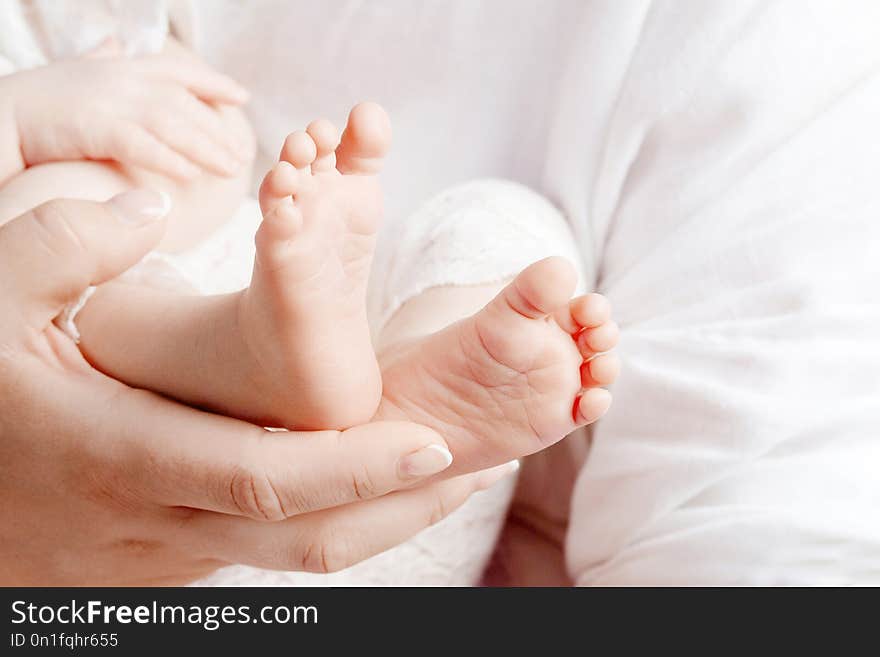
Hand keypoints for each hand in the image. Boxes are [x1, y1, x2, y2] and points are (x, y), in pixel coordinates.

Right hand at [0, 192, 513, 584]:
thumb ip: (62, 249)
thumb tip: (144, 206)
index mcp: (128, 455)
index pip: (266, 475)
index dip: (358, 468)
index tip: (437, 442)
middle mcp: (164, 521)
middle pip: (307, 537)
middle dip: (403, 510)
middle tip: (481, 468)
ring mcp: (173, 553)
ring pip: (296, 555)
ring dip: (382, 522)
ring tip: (449, 479)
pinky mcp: (176, 559)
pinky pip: (271, 550)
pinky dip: (335, 521)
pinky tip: (371, 486)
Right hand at [5, 48, 251, 180]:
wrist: (0, 115)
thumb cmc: (39, 99)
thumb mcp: (78, 72)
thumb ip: (103, 61)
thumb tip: (114, 47)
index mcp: (122, 65)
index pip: (179, 70)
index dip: (213, 82)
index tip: (241, 97)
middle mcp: (121, 77)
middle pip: (185, 102)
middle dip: (217, 128)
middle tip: (242, 153)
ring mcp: (108, 100)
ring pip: (172, 122)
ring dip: (205, 147)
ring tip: (229, 169)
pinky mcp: (93, 126)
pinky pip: (142, 144)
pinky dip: (169, 159)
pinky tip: (191, 177)